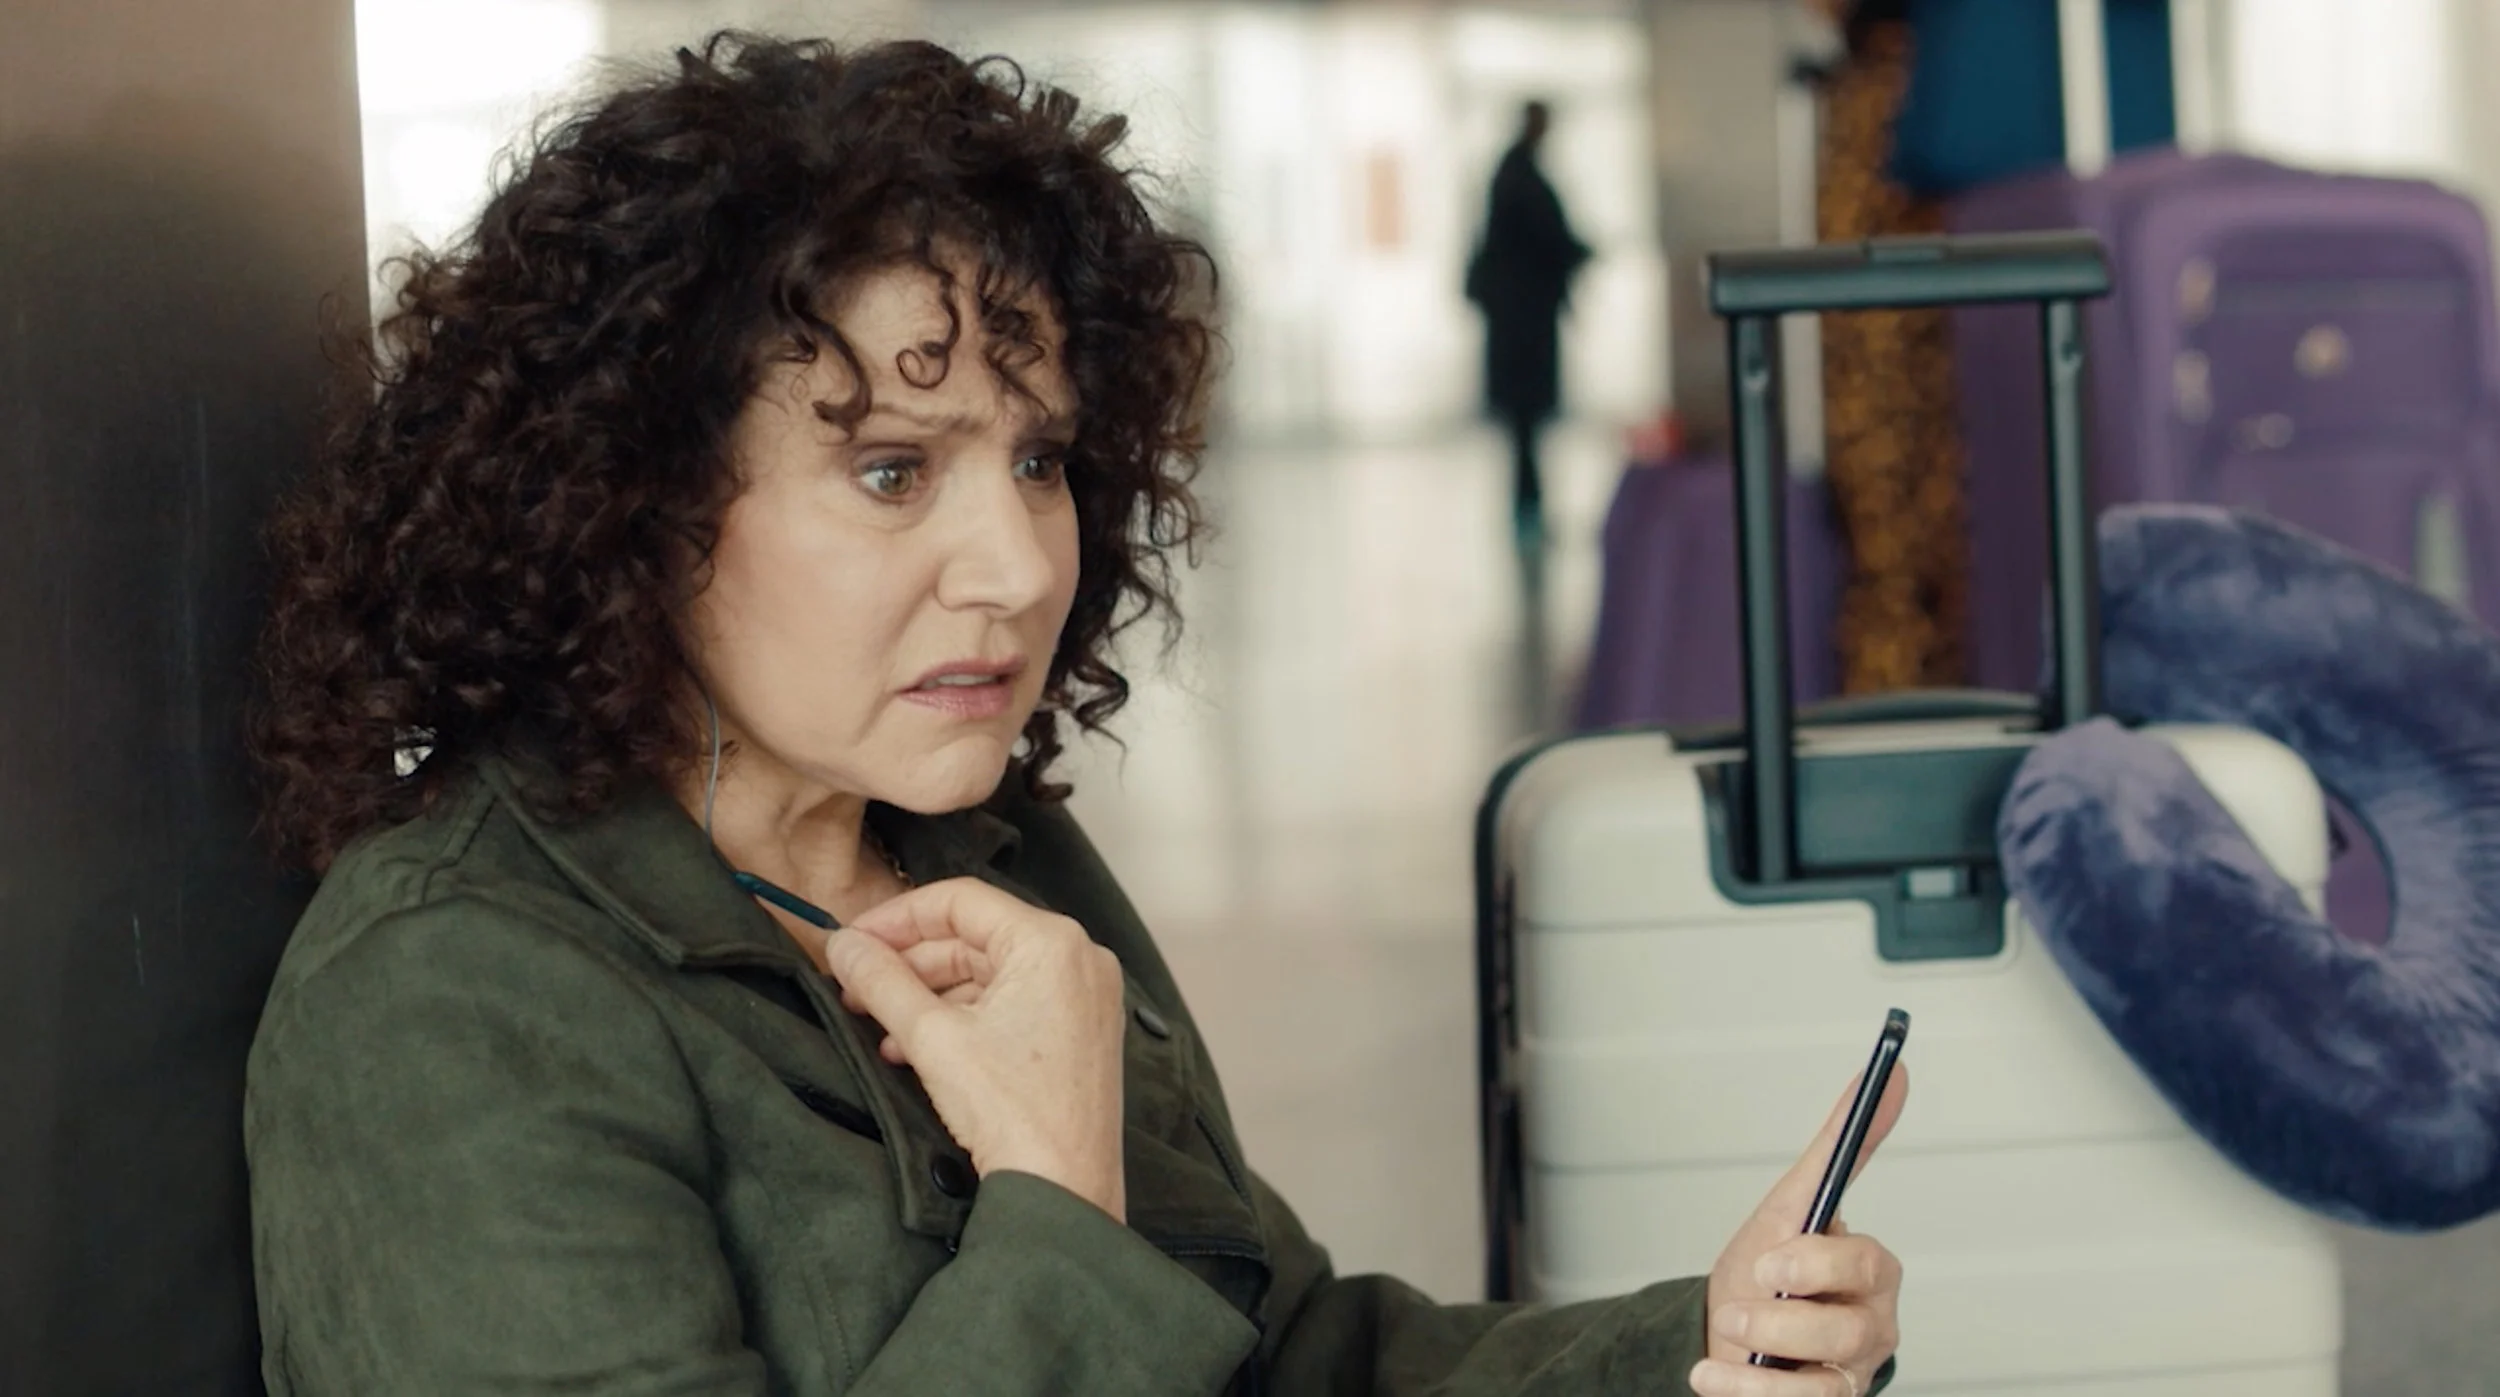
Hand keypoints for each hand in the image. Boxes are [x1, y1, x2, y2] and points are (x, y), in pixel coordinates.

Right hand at [824, 878, 1128, 1221]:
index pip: (960, 901)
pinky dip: (962, 1021)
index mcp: (1051, 942)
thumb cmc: (1013, 1112)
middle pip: (973, 939)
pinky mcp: (1079, 1034)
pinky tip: (914, 1050)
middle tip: (855, 989)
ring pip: (987, 976)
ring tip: (879, 1029)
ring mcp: (1083, 998)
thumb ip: (881, 981)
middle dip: (908, 965)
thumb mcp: (931, 1038)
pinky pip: (1011, 1006)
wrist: (1063, 1192)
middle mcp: (1077, 959)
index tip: (852, 941)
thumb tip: (842, 945)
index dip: (896, 917)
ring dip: (928, 998)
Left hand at [1689, 1067, 1908, 1395]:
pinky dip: (1745, 1393)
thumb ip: (1841, 1147)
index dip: (1816, 1262)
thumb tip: (1890, 1075)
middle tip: (1741, 1299)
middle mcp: (1870, 1326)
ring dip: (1763, 1356)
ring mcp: (1847, 1374)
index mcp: (1869, 1273)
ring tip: (1725, 1336)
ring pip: (1825, 1379)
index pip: (1866, 1262)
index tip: (1769, 1260)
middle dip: (1787, 1314)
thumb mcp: (1793, 1204)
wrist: (1727, 1334)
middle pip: (1849, 1327)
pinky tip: (1710, 1375)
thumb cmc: (1770, 1270)